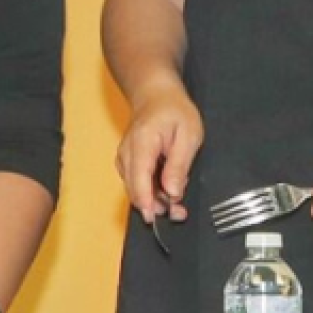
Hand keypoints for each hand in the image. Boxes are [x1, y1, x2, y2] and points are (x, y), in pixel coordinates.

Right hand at [116, 80, 203, 223]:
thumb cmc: (174, 110)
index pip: (139, 181)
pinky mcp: (127, 161)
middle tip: (179, 212)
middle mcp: (127, 153)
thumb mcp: (188, 135)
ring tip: (176, 201)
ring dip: (154, 199)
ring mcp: (124, 158)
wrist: (156, 94)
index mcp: (142, 144)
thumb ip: (179, 165)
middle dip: (155, 205)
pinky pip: (136, 182)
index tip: (158, 218)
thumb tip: (172, 192)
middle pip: (135, 190)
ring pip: (135, 189)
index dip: (148, 203)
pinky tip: (166, 188)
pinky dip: (150, 190)